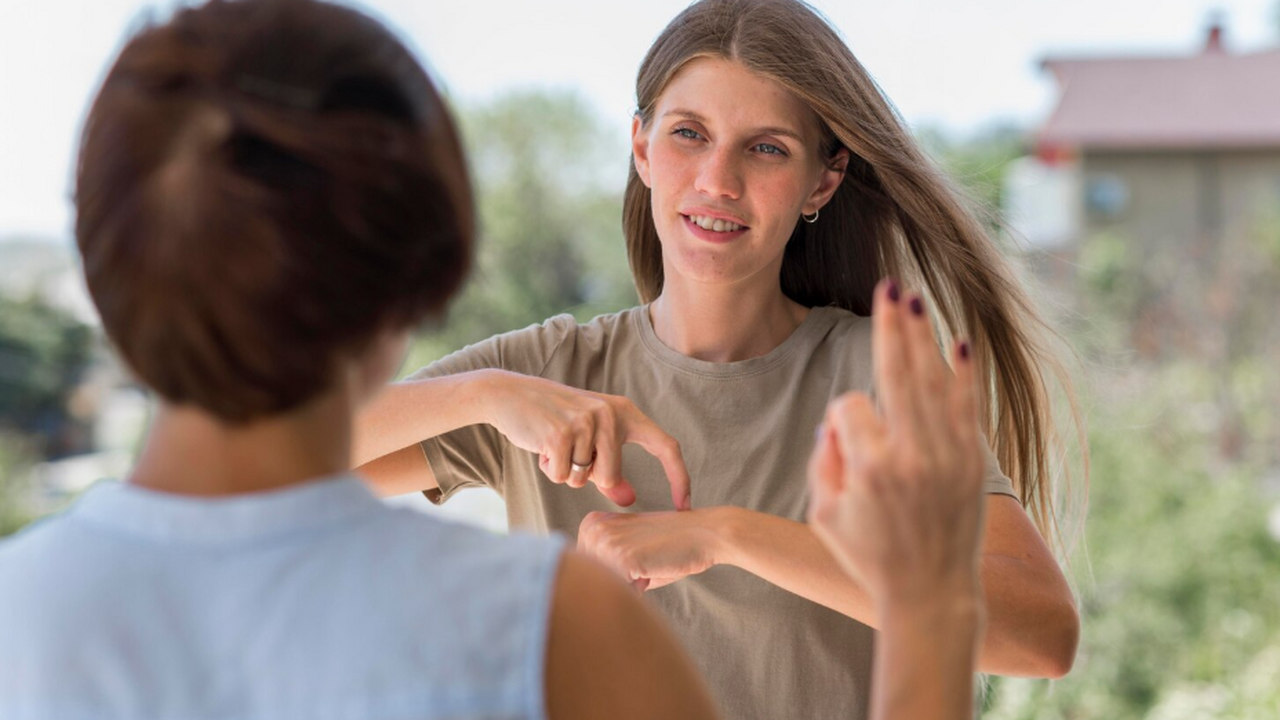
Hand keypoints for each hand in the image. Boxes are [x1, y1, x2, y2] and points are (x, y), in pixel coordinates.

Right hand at [480, 371, 690, 509]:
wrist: (511, 395)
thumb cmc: (554, 422)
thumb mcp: (589, 441)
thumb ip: (610, 468)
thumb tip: (629, 499)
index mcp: (625, 412)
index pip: (667, 446)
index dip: (679, 477)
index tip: (685, 506)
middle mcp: (610, 413)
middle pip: (611, 476)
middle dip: (587, 477)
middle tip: (569, 452)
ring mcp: (586, 422)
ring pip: (583, 478)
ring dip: (565, 472)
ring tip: (554, 445)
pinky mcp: (561, 434)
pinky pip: (561, 476)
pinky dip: (550, 469)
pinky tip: (541, 446)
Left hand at [577, 510, 720, 590]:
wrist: (704, 534)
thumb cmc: (670, 549)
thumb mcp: (627, 553)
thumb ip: (603, 568)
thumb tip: (582, 601)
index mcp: (591, 524)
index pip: (585, 574)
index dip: (615, 576)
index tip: (636, 557)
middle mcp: (592, 529)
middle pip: (593, 583)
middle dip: (620, 583)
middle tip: (644, 562)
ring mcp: (605, 542)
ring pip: (606, 589)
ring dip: (629, 587)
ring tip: (648, 565)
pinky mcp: (621, 557)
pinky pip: (621, 593)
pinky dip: (638, 591)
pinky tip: (652, 568)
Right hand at [807, 280, 986, 609]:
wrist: (932, 594)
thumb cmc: (870, 558)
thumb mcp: (823, 516)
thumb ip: (822, 461)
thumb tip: (841, 418)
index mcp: (869, 469)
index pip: (851, 407)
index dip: (843, 417)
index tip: (845, 444)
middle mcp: (911, 456)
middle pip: (897, 373)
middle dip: (891, 326)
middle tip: (888, 287)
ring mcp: (947, 457)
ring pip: (933, 381)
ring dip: (922, 337)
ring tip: (913, 299)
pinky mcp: (973, 462)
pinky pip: (967, 406)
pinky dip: (963, 374)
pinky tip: (958, 342)